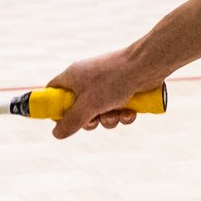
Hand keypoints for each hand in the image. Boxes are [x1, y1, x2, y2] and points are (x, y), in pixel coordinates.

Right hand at [46, 47, 160, 139]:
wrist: (146, 65)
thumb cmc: (113, 81)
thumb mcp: (88, 105)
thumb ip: (71, 121)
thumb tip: (56, 134)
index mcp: (73, 77)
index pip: (53, 91)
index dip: (54, 107)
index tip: (60, 122)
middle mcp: (87, 80)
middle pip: (78, 108)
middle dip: (87, 120)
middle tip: (94, 121)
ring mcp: (106, 85)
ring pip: (100, 112)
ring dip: (108, 119)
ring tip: (116, 114)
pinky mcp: (123, 90)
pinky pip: (117, 109)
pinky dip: (123, 114)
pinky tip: (130, 113)